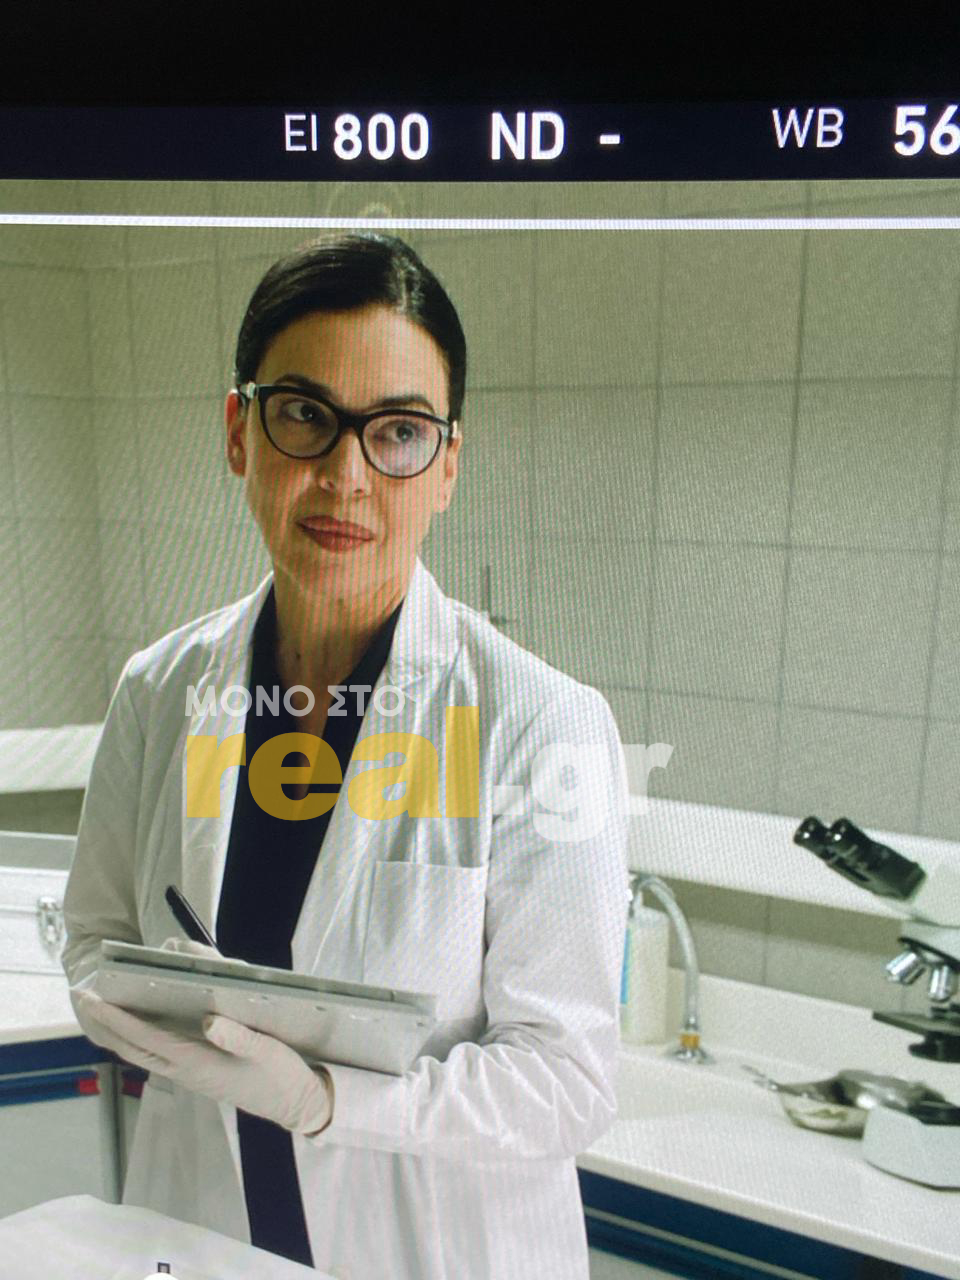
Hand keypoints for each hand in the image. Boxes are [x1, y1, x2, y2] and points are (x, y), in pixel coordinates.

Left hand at [73, 989, 332, 1135]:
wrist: (295, 1105)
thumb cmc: (281, 1075)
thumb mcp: (267, 1050)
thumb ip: (238, 1036)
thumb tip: (206, 1019)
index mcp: (199, 1063)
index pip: (147, 1038)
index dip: (118, 1019)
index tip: (93, 1000)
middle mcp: (186, 1071)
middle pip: (133, 1047)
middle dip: (105, 1023)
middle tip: (81, 996)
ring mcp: (189, 1074)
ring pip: (141, 1053)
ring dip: (116, 1031)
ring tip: (97, 1009)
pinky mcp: (197, 1073)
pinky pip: (156, 1054)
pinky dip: (136, 1038)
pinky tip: (134, 1026)